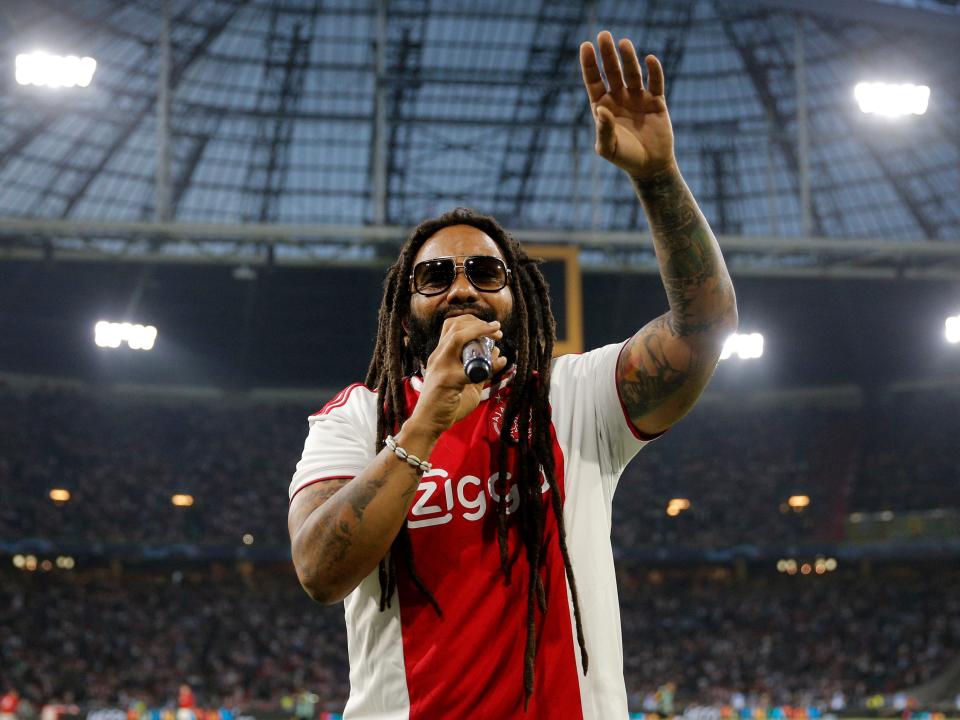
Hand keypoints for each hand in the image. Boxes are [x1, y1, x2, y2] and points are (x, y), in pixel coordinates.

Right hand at [409, 315, 506, 436]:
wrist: (429, 424)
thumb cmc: (446, 405)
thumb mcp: (465, 384)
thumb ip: (478, 371)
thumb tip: (496, 354)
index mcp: (440, 355)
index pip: (451, 326)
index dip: (471, 320)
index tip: (489, 326)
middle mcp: (438, 357)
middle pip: (455, 326)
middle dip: (480, 324)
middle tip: (497, 330)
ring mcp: (441, 367)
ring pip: (458, 337)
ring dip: (481, 332)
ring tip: (498, 337)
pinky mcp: (448, 381)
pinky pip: (472, 368)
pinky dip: (491, 364)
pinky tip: (501, 363)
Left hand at [579, 31, 674, 179]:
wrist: (650, 166)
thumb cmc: (625, 158)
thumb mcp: (608, 147)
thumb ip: (603, 129)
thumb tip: (600, 109)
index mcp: (603, 106)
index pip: (594, 80)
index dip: (589, 64)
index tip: (586, 46)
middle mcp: (619, 98)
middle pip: (612, 71)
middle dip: (608, 54)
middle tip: (604, 35)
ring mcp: (638, 98)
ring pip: (632, 73)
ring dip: (628, 58)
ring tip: (624, 42)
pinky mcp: (656, 101)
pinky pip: (655, 82)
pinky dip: (654, 71)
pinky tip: (649, 59)